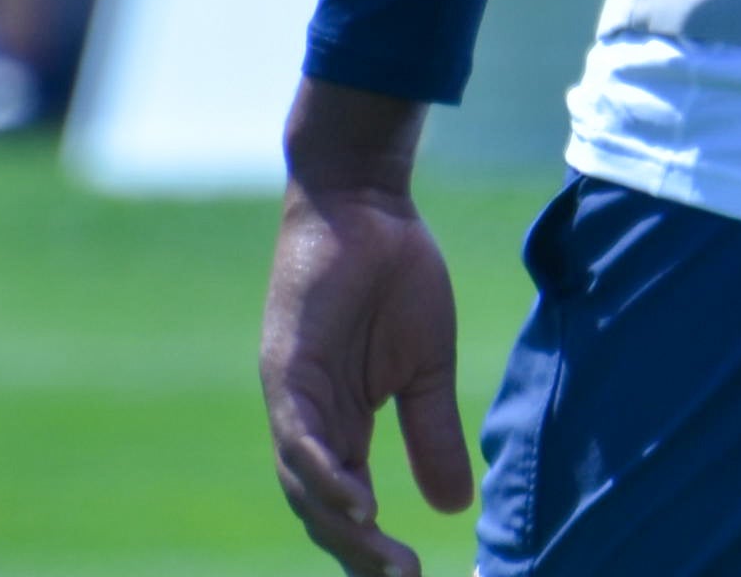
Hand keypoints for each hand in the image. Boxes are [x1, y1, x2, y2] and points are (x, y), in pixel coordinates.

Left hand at [260, 89, 473, 576]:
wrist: (366, 201)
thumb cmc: (395, 272)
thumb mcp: (428, 366)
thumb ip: (433, 434)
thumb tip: (453, 507)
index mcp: (336, 423)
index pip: (344, 503)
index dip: (371, 546)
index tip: (414, 576)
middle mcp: (304, 420)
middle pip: (319, 508)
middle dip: (358, 553)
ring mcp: (291, 397)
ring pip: (303, 484)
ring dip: (341, 527)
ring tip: (384, 560)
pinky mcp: (287, 368)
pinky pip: (300, 436)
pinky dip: (325, 474)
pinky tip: (357, 505)